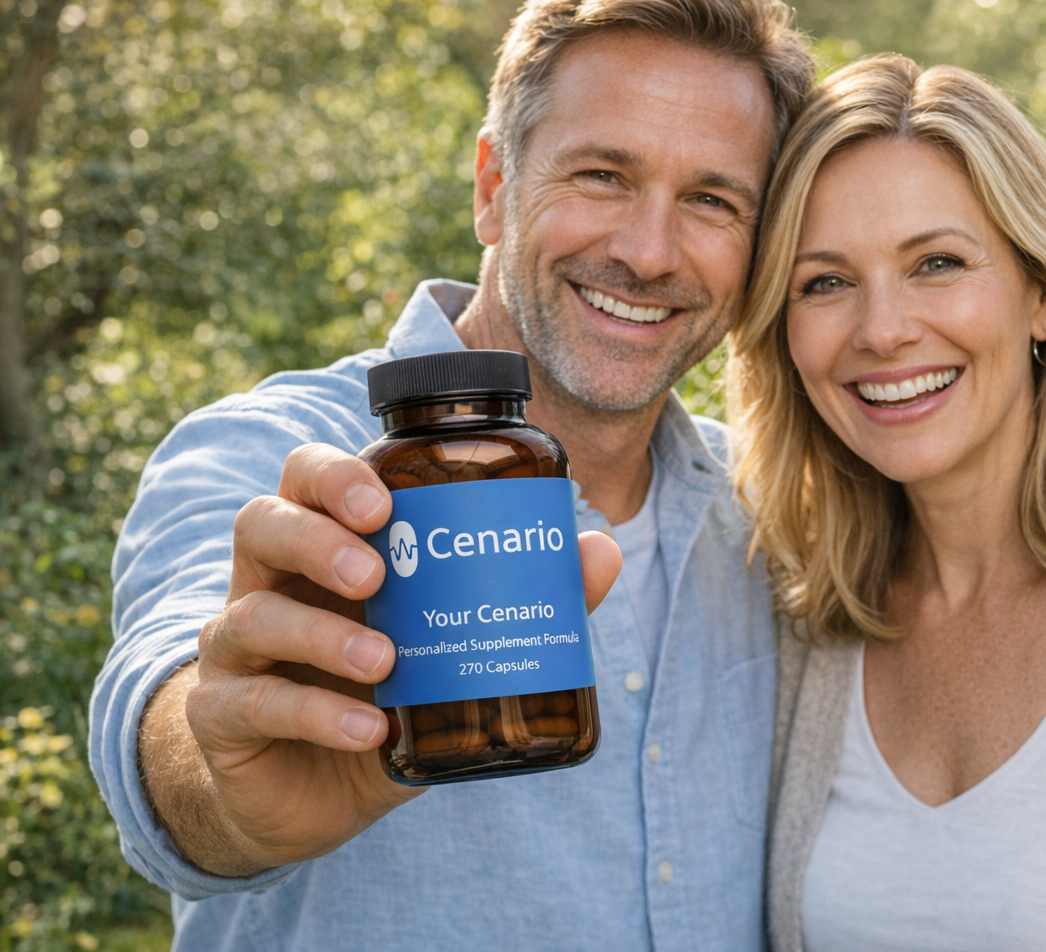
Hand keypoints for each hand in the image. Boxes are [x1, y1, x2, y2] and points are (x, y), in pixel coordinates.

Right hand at [145, 443, 620, 875]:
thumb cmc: (388, 693)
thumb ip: (520, 597)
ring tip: (386, 660)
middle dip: (319, 539)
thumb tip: (598, 550)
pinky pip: (252, 703)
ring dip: (322, 634)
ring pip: (251, 616)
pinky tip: (369, 728)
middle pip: (261, 523)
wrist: (320, 793)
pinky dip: (316, 713)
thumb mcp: (452, 645)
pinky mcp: (222, 714)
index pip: (308, 479)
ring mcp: (235, 648)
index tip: (388, 502)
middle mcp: (269, 582)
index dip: (337, 477)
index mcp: (322, 546)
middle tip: (378, 570)